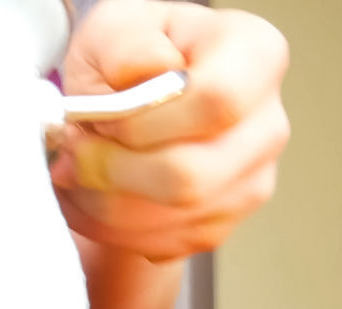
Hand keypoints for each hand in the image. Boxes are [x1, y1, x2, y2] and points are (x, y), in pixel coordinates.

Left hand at [50, 0, 288, 262]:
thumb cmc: (126, 58)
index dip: (146, 123)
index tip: (102, 118)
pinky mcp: (221, 222)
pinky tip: (94, 194)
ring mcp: (250, 180)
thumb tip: (148, 71)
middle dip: (114, 172)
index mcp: (254, 56)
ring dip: (104, 203)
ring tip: (77, 172)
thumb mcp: (116, 29)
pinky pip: (163, 245)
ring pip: (173, 220)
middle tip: (75, 152)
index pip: (217, 102)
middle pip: (193, 177)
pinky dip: (111, 229)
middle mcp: (266, 123)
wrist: (124, 100)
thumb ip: (129, 46)